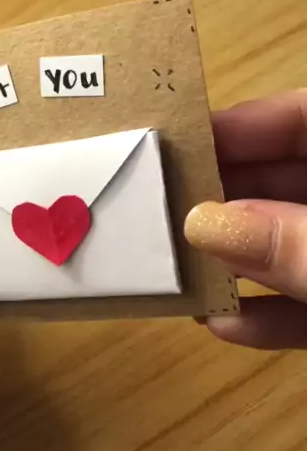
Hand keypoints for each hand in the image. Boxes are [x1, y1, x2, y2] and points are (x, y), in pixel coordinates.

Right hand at [185, 89, 306, 348]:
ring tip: (176, 272)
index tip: (175, 143)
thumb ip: (298, 246)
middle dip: (227, 201)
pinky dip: (277, 314)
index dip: (243, 125)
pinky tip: (227, 325)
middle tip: (158, 214)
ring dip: (241, 264)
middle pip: (290, 182)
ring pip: (296, 245)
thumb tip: (202, 223)